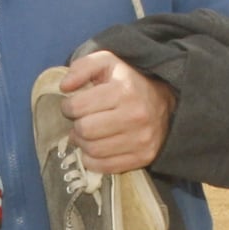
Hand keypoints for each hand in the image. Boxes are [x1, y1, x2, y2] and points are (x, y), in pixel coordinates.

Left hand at [58, 49, 172, 174]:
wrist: (164, 101)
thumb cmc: (128, 81)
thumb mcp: (107, 62)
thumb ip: (82, 67)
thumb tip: (64, 86)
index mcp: (124, 90)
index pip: (78, 107)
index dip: (68, 107)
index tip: (73, 106)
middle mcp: (135, 115)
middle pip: (85, 130)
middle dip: (76, 126)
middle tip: (81, 121)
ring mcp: (141, 139)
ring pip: (93, 150)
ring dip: (83, 144)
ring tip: (88, 135)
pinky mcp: (144, 157)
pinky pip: (105, 167)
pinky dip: (93, 160)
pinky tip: (95, 148)